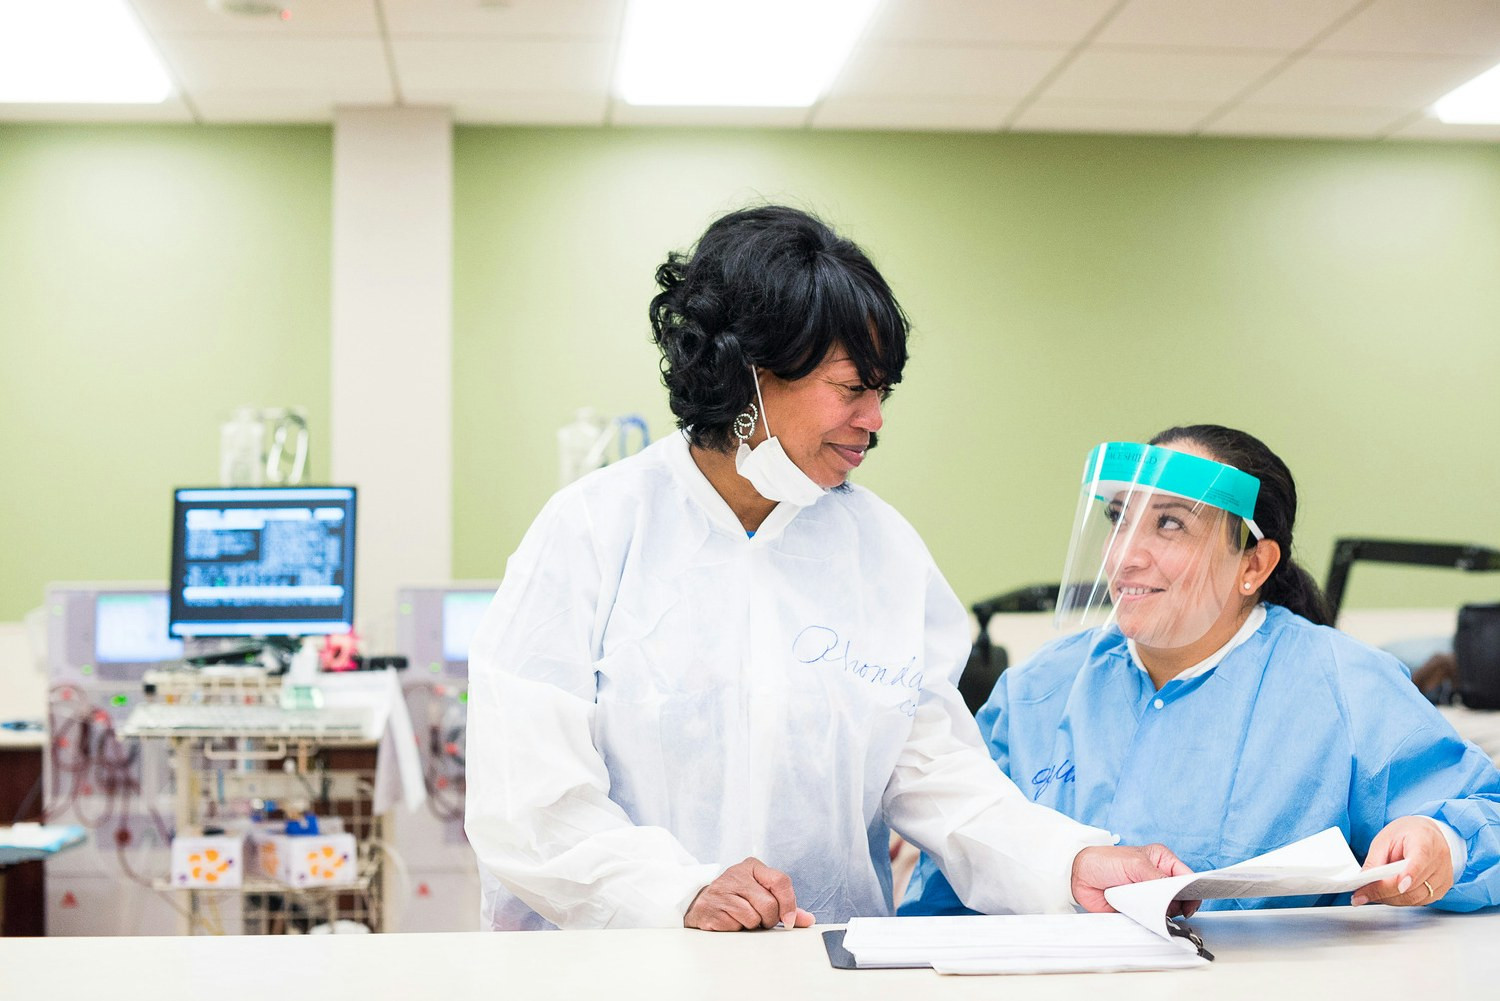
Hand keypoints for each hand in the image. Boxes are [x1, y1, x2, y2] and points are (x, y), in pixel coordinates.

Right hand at [683, 857, 816, 931]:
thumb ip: (784, 905)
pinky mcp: (712, 909)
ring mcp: (722, 891)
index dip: (789, 904)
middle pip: (769, 904)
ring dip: (752, 925)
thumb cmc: (736, 898)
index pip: (781, 881)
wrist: (700, 903)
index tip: (789, 921)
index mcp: (752, 867)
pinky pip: (737, 926)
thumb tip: (807, 919)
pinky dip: (737, 929)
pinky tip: (730, 921)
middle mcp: (736, 875)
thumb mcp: (760, 893)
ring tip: (743, 918)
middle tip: (760, 919)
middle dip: (769, 919)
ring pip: (754, 918)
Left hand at [1072, 844, 1198, 916]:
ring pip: (1167, 910)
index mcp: (1162, 861)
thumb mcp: (1134, 864)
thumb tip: (1174, 894)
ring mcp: (1149, 895)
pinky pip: (1151, 919)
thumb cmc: (1104, 860)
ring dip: (1163, 914)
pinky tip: (1147, 919)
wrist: (1078, 875)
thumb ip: (1156, 878)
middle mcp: (1158, 878)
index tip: (1191, 902)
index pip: (1187, 877)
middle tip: (1169, 908)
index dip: (1192, 890)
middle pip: (1180, 896)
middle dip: (1178, 904)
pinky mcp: (1139, 909)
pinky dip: (1151, 921)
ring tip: (1154, 911)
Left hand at [1352, 816, 1453, 906]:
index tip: (1400, 886)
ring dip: (1391, 899)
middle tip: (1362, 895)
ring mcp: (1443, 876)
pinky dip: (1401, 900)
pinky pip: (1421, 901)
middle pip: (1413, 885)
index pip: (1420, 860)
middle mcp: (1439, 860)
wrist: (1425, 833)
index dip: (1410, 874)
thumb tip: (1363, 883)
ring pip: (1416, 898)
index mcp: (1424, 841)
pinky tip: (1388, 895)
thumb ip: (1375, 861)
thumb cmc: (1405, 834)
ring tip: (1371, 895)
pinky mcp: (1443, 888)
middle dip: (1385, 892)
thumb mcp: (1384, 840)